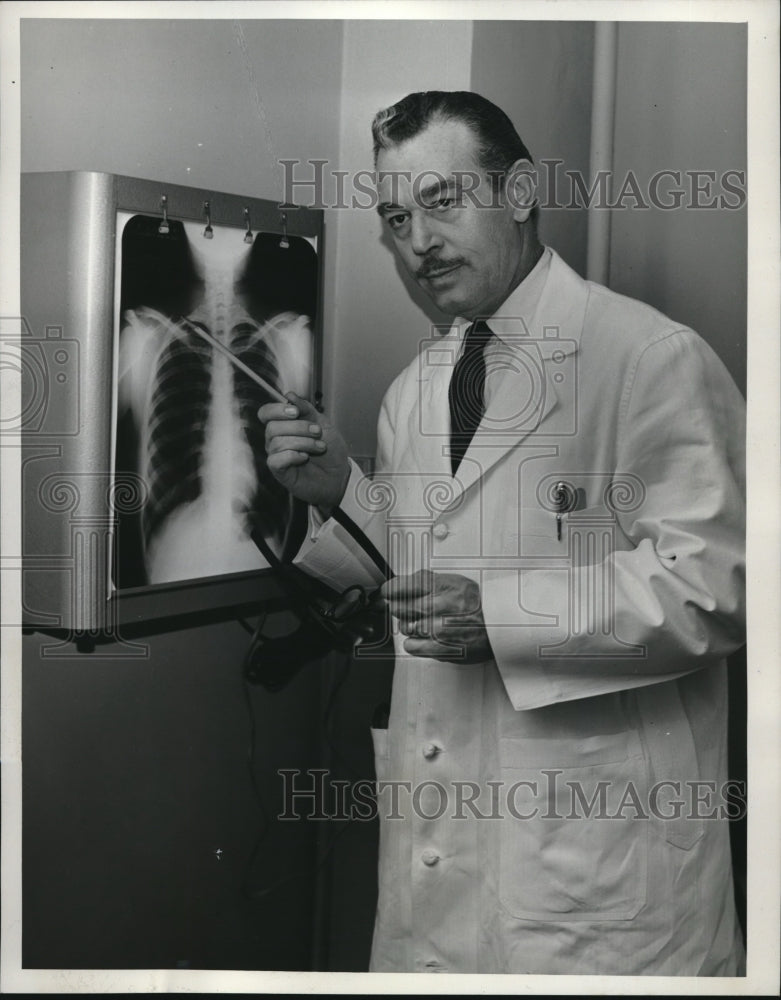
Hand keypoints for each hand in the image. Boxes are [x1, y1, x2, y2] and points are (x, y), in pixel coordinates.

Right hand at [258, 392, 349, 510]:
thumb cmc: (330, 451)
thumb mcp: (323, 424)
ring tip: (319, 447)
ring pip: (277, 442)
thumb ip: (306, 409)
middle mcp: (276, 440)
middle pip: (272, 427)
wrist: (340, 475)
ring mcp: (277, 456)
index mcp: (284, 426)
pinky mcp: (280, 472)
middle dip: (299, 427)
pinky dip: (293, 455)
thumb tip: (289, 395)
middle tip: (317, 432)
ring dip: (303, 442)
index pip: (266, 413)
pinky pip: (276, 460)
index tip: (296, 412)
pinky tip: (305, 457)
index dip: (276, 409)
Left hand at [379, 569, 492, 663]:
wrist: (499, 627)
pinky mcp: (440, 649)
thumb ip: (428, 581)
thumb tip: (403, 583)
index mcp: (442, 587)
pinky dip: (414, 643)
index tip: (388, 592)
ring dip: (410, 625)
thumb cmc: (478, 605)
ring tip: (424, 624)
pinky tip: (425, 638)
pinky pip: (411, 646)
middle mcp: (439, 606)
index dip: (391, 589)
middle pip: (399, 607)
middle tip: (408, 609)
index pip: (402, 586)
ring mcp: (438, 629)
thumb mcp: (456, 582)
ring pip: (405, 627)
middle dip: (400, 608)